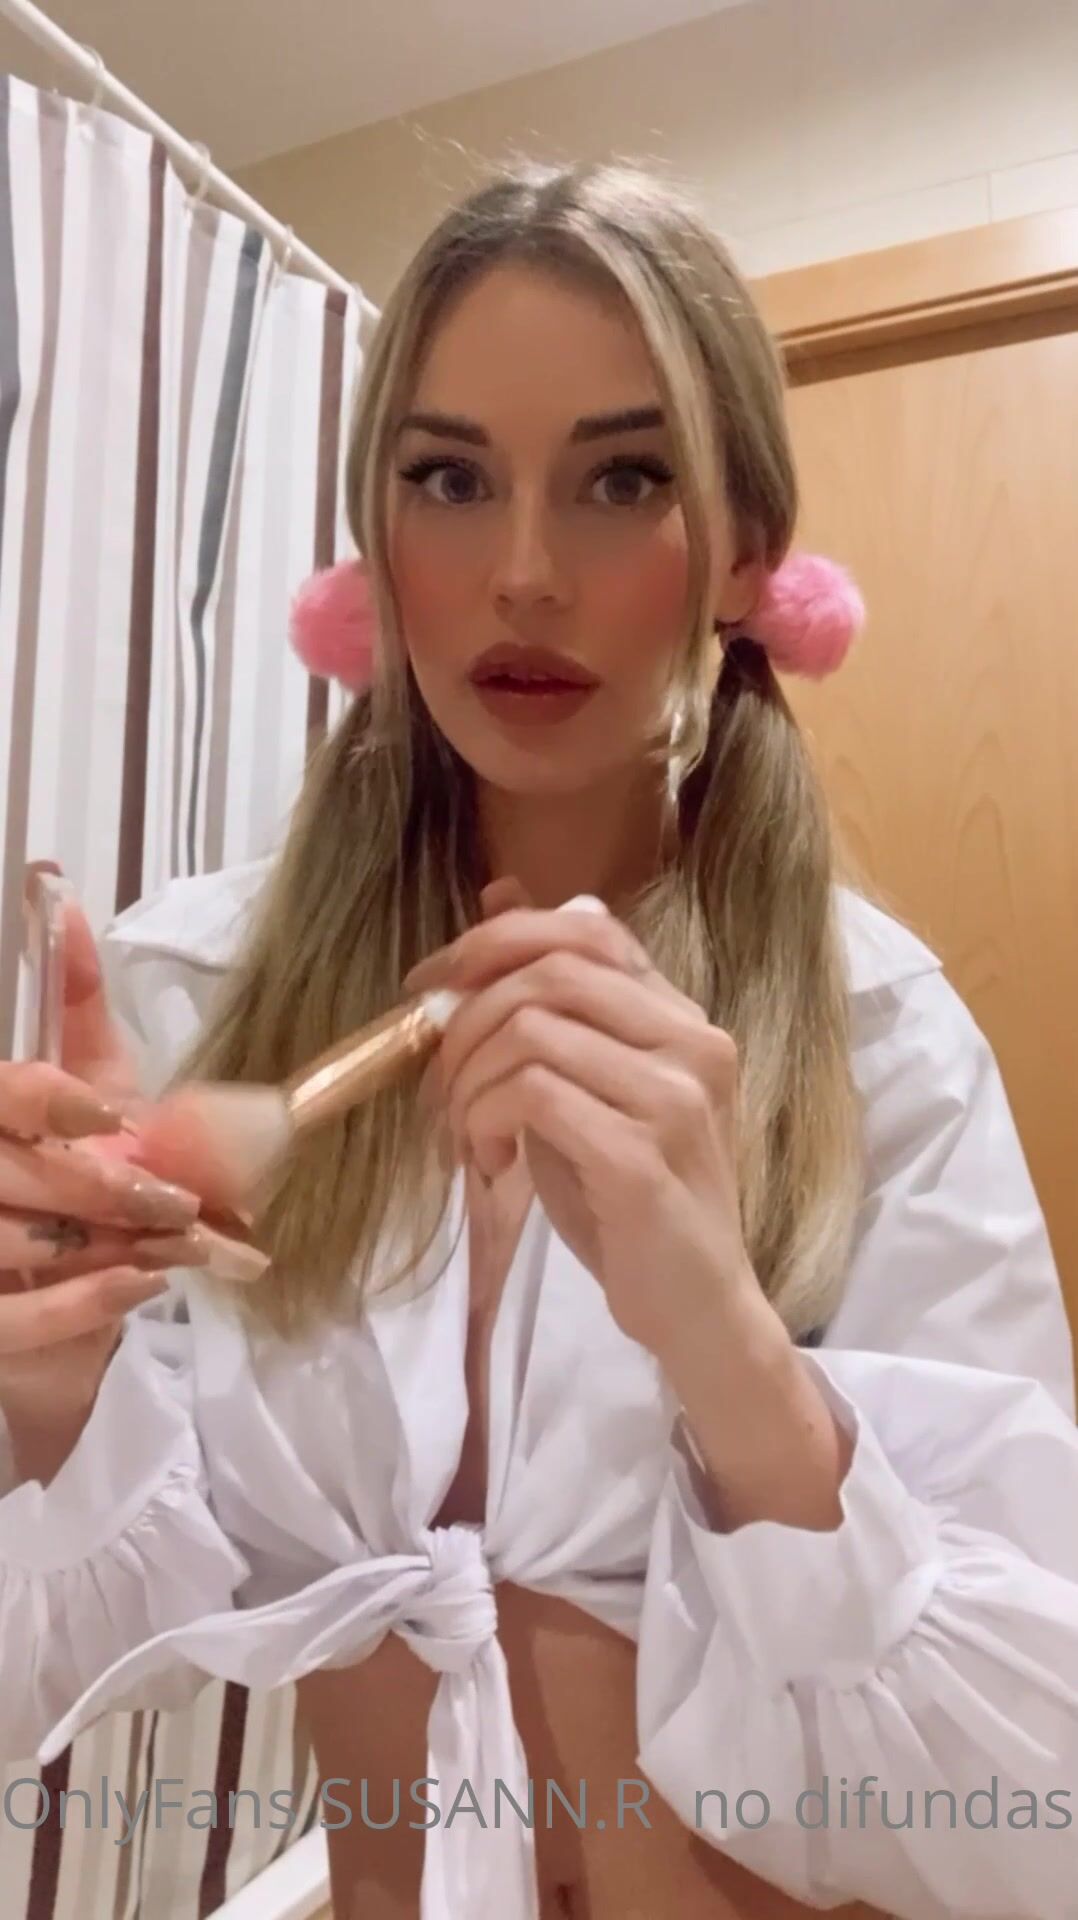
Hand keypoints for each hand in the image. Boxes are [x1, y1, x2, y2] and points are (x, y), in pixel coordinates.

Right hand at [0, 880, 204, 1430]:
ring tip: (178, 1241)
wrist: (54, 1280)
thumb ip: (75, 1006)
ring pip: (17, 1243)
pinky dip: (84, 1305)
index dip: (49, 1103)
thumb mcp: (79, 1080)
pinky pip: (15, 1323)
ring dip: (110, 1246)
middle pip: (10, 1172)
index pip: (2, 1096)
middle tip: (176, 1201)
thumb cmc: (67, 1169)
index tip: (110, 1115)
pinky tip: (141, 1283)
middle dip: (101, 1188)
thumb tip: (65, 906)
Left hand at [405, 881, 760, 1360]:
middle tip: (434, 1079)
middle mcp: (692, 1044)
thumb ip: (555, 1005)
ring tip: (464, 1134)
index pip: (590, 927)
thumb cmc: (632, 1201)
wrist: (695, 1306)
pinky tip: (487, 1160)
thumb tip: (498, 897)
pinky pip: (533, 1097)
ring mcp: (676, 1100)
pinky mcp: (644, 1159)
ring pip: (531, 1033)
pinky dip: (484, 1121)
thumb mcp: (587, 1086)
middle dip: (465, 1018)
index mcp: (681, 1018)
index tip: (431, 984)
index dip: (496, 940)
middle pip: (550, 973)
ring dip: (468, 1082)